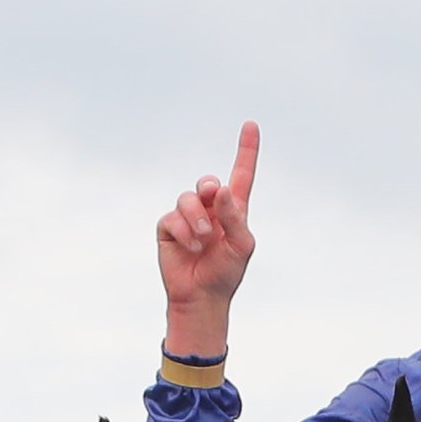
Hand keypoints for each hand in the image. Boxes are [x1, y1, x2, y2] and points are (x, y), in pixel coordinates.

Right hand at [155, 123, 258, 350]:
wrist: (202, 296)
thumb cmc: (226, 272)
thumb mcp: (241, 245)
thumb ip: (234, 216)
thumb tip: (219, 189)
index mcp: (233, 209)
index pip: (241, 174)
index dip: (246, 150)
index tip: (251, 125)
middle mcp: (210, 208)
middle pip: (207, 183)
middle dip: (209, 188)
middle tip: (211, 195)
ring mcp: (188, 216)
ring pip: (188, 199)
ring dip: (198, 219)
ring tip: (204, 240)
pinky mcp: (169, 227)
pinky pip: (173, 218)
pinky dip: (184, 232)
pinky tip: (191, 248)